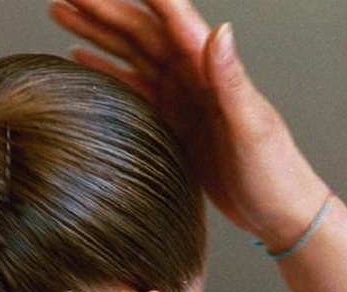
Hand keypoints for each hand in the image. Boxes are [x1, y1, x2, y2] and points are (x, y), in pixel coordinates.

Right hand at [49, 0, 329, 247]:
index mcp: (212, 70)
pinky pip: (138, 91)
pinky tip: (84, 62)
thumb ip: (232, 81)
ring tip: (61, 14)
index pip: (169, 16)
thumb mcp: (253, 128)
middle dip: (102, 8)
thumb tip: (220, 32)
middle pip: (141, 30)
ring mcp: (186, 102)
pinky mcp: (179, 127)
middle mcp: (196, 79)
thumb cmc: (278, 175)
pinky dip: (110, 74)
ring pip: (134, 55)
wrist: (285, 217)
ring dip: (99, 34)